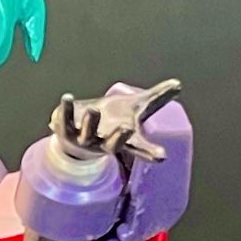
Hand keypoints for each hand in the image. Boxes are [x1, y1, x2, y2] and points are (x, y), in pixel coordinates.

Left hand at [50, 79, 180, 162]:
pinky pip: (62, 123)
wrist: (77, 136)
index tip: (161, 156)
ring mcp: (81, 139)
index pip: (138, 148)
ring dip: (89, 123)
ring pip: (86, 135)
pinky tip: (67, 98)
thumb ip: (157, 98)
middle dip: (118, 137)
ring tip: (93, 110)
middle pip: (111, 144)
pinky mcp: (64, 131)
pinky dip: (64, 111)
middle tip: (125, 128)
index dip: (149, 152)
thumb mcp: (136, 108)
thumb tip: (178, 84)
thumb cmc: (111, 121)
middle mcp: (102, 143)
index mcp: (122, 141)